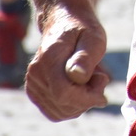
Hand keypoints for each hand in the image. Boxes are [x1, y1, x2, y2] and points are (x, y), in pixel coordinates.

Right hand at [24, 5, 110, 120]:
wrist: (64, 23)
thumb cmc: (83, 30)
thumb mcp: (93, 38)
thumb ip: (86, 57)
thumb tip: (78, 76)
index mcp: (48, 59)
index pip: (64, 94)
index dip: (87, 97)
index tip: (103, 82)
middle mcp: (35, 75)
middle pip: (64, 105)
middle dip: (88, 98)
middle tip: (99, 77)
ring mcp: (32, 85)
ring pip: (60, 113)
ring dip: (81, 103)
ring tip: (90, 80)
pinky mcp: (35, 92)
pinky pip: (56, 112)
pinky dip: (72, 106)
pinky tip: (81, 88)